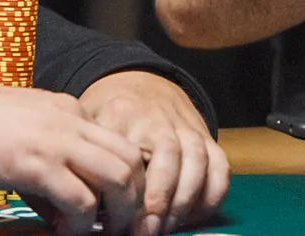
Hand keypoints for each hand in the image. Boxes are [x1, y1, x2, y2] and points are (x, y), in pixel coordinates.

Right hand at [0, 79, 144, 235]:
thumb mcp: (22, 128)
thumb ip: (50, 157)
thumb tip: (65, 205)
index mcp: (67, 108)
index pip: (117, 144)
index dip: (123, 183)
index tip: (112, 211)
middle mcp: (69, 120)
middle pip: (131, 160)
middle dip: (136, 200)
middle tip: (122, 228)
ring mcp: (55, 140)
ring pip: (119, 178)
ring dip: (118, 215)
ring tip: (102, 234)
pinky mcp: (36, 165)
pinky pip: (81, 201)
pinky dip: (81, 225)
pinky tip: (65, 233)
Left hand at [78, 72, 229, 234]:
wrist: (139, 83)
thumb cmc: (108, 115)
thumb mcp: (88, 126)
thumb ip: (89, 156)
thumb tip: (84, 201)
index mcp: (121, 113)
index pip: (128, 152)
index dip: (127, 190)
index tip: (119, 219)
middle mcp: (157, 117)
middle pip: (168, 156)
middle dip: (160, 199)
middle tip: (147, 231)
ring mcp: (186, 125)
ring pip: (197, 161)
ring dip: (185, 200)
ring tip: (167, 227)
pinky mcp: (206, 135)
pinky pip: (220, 166)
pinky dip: (212, 195)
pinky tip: (194, 215)